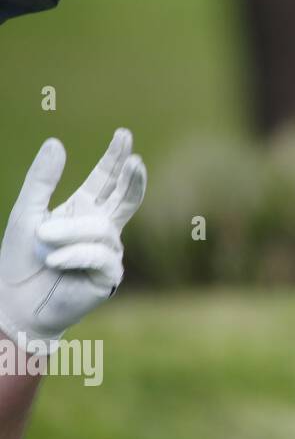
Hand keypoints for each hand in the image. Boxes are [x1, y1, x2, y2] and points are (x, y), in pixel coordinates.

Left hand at [0, 129, 145, 354]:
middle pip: (126, 197)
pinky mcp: (108, 275)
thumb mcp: (26, 213)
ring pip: (103, 228)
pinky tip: (54, 260)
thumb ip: (41, 180)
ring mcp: (108, 251)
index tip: (123, 135)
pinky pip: (100, 255)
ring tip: (42, 240)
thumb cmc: (19, 260)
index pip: (106, 178)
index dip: (115, 157)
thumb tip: (56, 142)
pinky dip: (73, 255)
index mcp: (84, 209)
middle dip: (132, 178)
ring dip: (71, 231)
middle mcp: (102, 227)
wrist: (14, 303)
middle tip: (136, 161)